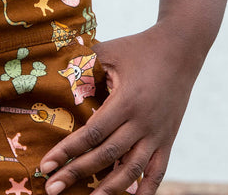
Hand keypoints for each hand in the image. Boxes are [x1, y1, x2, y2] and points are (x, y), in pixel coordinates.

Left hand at [40, 23, 199, 194]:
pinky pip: (158, 171)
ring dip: (109, 189)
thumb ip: (83, 65)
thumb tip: (55, 76)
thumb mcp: (109, 51)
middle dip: (77, 173)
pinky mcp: (169, 139)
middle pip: (106, 156)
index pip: (92, 133)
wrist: (180, 49)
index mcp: (126, 100)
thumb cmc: (138, 48)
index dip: (68, 151)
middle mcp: (142, 122)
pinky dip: (146, 190)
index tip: (46, 165)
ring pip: (132, 169)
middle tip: (52, 188)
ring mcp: (158, 133)